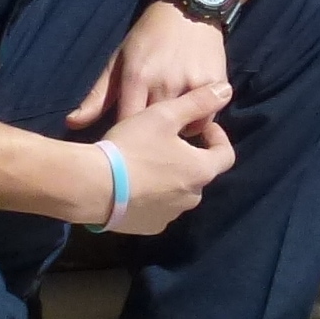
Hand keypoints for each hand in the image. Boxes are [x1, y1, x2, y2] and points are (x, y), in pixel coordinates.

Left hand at [65, 0, 231, 133]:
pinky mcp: (216, 83)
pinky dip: (200, 122)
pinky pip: (209, 118)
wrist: (189, 9)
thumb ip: (98, 96)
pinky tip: (192, 114)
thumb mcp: (118, 61)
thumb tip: (72, 124)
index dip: (127, 140)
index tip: (128, 144)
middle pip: (158, 133)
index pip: (127, 125)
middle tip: (152, 140)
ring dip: (180, 133)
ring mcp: (193, 84)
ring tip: (174, 127)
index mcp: (136, 78)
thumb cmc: (147, 37)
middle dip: (154, 140)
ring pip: (187, 130)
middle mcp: (165, 83)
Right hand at [97, 82, 234, 235]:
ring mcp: (170, 216)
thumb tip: (227, 90)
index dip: (217, 137)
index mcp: (201, 171)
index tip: (200, 126)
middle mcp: (191, 198)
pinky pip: (158, 208)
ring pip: (178, 192)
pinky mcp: (148, 228)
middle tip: (167, 142)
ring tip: (147, 162)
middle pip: (200, 174)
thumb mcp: (165, 115)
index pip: (226, 155)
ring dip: (170, 178)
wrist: (92, 187)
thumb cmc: (133, 147)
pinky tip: (133, 184)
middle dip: (189, 157)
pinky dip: (153, 196)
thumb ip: (198, 102)